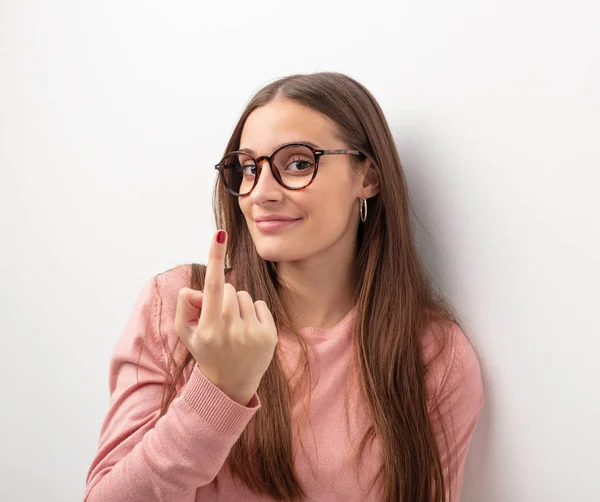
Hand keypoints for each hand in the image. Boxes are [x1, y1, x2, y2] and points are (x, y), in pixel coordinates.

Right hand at [174, 229, 277, 405]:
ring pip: (245, 296)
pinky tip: (248, 331)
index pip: (212, 286)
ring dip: (238, 305)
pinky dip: (253, 313)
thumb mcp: (185, 333)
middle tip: (220, 319)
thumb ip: (184, 306)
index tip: (220, 234)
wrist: (230, 385)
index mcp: (207, 328)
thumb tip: (197, 288)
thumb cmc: (206, 352)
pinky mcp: (269, 336)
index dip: (215, 257)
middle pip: (230, 289)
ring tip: (234, 328)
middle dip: (223, 297)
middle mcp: (230, 330)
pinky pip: (260, 304)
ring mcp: (252, 334)